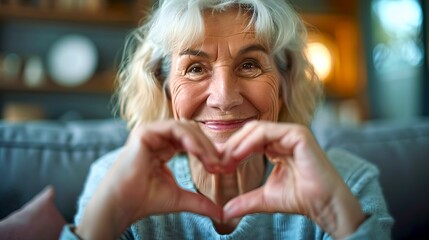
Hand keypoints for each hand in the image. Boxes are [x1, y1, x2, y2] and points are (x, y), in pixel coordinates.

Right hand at [77, 120, 221, 238]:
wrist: (123, 204)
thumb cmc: (145, 200)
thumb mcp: (179, 198)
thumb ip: (200, 202)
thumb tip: (222, 214)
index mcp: (164, 148)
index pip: (193, 142)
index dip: (209, 152)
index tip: (222, 168)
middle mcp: (158, 138)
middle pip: (192, 133)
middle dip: (209, 148)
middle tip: (221, 164)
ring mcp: (151, 133)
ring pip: (186, 128)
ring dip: (202, 144)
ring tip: (212, 161)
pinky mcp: (145, 132)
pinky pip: (174, 128)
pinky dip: (189, 139)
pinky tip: (198, 153)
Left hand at [221, 121, 365, 237]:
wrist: (324, 205)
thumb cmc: (300, 200)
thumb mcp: (265, 198)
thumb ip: (245, 201)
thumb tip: (223, 213)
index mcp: (277, 146)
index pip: (247, 140)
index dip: (231, 152)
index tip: (216, 167)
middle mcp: (284, 136)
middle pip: (248, 132)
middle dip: (230, 147)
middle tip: (216, 163)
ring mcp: (292, 132)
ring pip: (255, 129)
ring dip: (237, 144)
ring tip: (225, 161)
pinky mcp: (298, 133)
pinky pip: (266, 132)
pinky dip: (249, 142)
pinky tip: (237, 156)